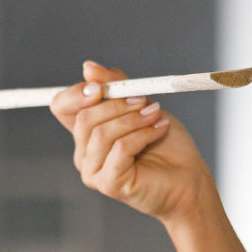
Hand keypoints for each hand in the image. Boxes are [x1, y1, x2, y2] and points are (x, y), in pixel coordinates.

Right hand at [49, 61, 210, 223]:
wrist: (189, 179)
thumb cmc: (166, 145)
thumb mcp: (140, 104)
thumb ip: (115, 86)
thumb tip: (88, 67)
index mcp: (87, 134)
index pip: (62, 107)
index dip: (76, 93)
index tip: (100, 86)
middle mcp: (85, 154)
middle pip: (84, 118)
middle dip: (116, 104)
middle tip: (144, 100)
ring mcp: (94, 171)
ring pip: (102, 133)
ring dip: (134, 119)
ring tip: (156, 116)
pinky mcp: (108, 184)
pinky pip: (119, 148)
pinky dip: (143, 135)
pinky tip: (159, 130)